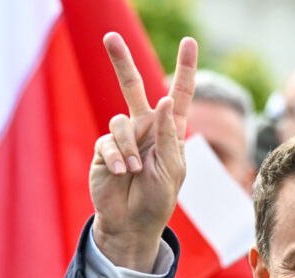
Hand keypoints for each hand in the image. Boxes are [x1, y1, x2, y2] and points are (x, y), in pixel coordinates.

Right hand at [90, 33, 197, 271]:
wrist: (132, 223)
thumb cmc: (158, 199)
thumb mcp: (172, 169)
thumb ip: (168, 135)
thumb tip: (163, 99)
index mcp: (169, 132)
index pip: (179, 95)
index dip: (185, 69)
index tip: (189, 42)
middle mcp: (146, 129)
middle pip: (132, 87)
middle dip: (121, 62)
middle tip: (110, 37)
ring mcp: (124, 138)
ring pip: (122, 122)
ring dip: (130, 148)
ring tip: (136, 171)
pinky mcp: (105, 149)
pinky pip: (109, 142)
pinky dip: (119, 158)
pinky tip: (124, 174)